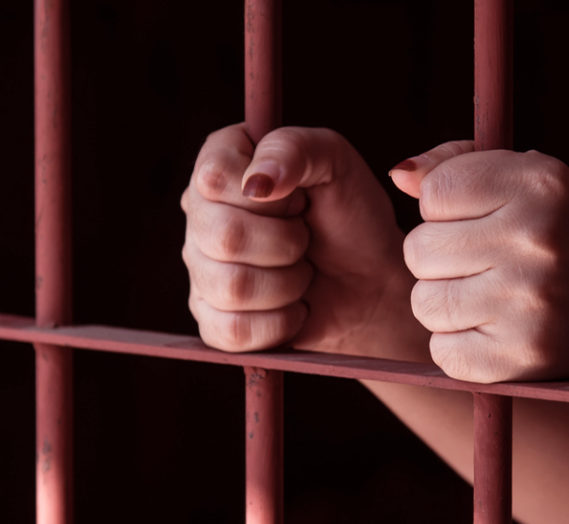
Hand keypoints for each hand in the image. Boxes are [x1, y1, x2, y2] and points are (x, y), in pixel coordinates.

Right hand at [182, 124, 426, 358]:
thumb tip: (258, 183)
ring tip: (301, 272)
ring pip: (231, 287)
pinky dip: (280, 322)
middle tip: (304, 239)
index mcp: (220, 167)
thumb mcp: (335, 162)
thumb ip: (295, 148)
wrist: (369, 282)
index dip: (270, 197)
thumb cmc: (349, 215)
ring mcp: (200, 272)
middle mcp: (199, 217)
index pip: (214, 177)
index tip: (298, 199)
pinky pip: (234, 331)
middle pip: (222, 236)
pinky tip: (292, 306)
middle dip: (286, 243)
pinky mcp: (212, 321)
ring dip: (287, 284)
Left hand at [390, 142, 568, 382]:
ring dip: (444, 304)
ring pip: (423, 302)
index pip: (435, 190)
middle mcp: (537, 238)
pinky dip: (458, 346)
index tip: (476, 220)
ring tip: (489, 298)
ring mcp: (530, 300)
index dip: (443, 210)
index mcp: (539, 184)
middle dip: (438, 259)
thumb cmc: (552, 240)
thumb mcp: (520, 184)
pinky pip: (442, 350)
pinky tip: (495, 332)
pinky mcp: (520, 354)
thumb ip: (453, 167)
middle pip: (418, 248)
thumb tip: (400, 173)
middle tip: (482, 265)